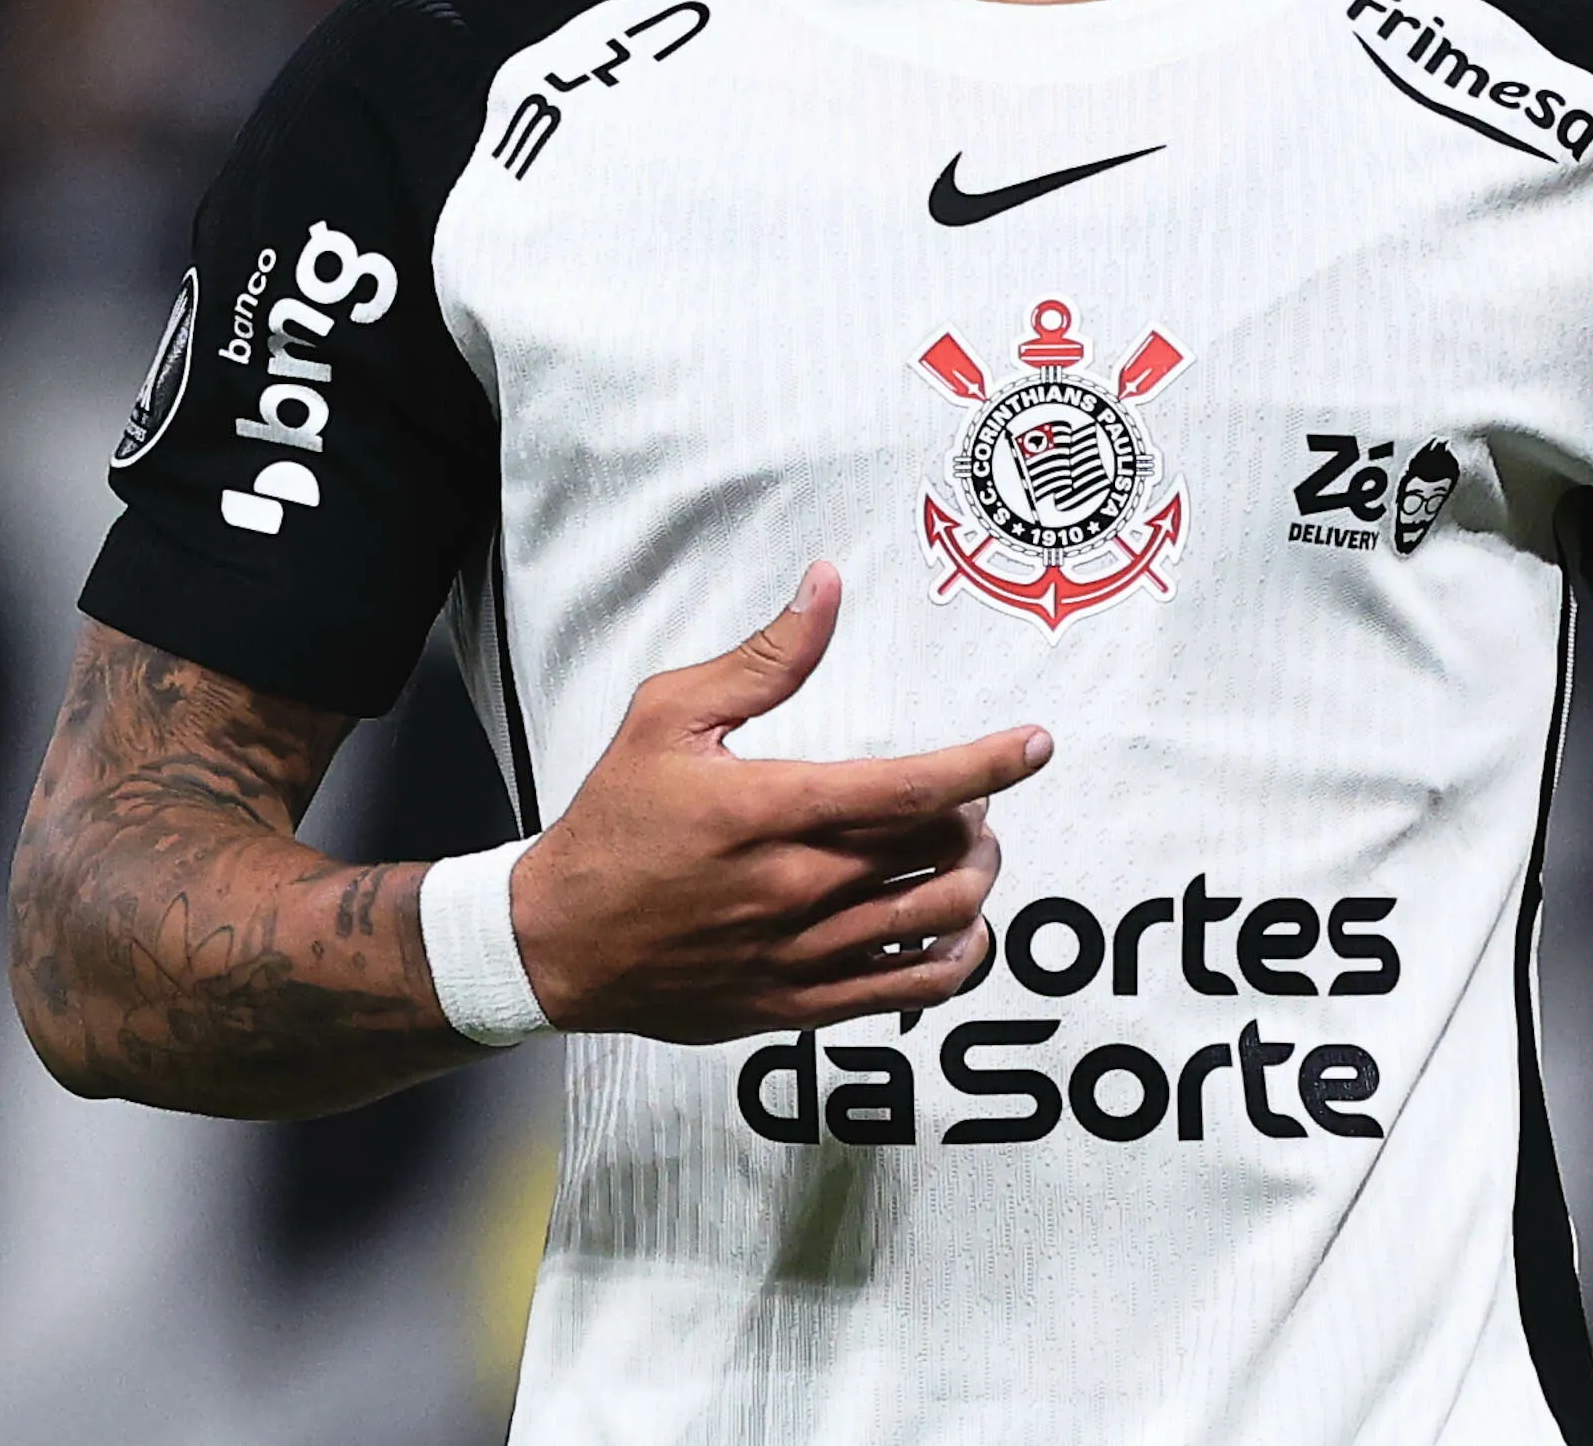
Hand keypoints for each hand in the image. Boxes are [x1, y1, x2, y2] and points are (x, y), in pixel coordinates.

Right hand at [505, 563, 1048, 1042]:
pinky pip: (910, 990)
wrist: (560, 940)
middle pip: (938, 852)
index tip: (1032, 745)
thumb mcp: (668, 716)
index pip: (910, 786)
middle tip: (970, 799)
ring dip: (975, 880)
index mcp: (771, 809)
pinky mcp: (800, 1005)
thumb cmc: (612, 822)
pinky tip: (958, 929)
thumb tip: (825, 588)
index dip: (986, 764)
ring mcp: (803, 954)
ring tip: (968, 853)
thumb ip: (763, 658)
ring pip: (936, 919)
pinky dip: (955, 957)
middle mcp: (797, 886)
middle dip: (976, 818)